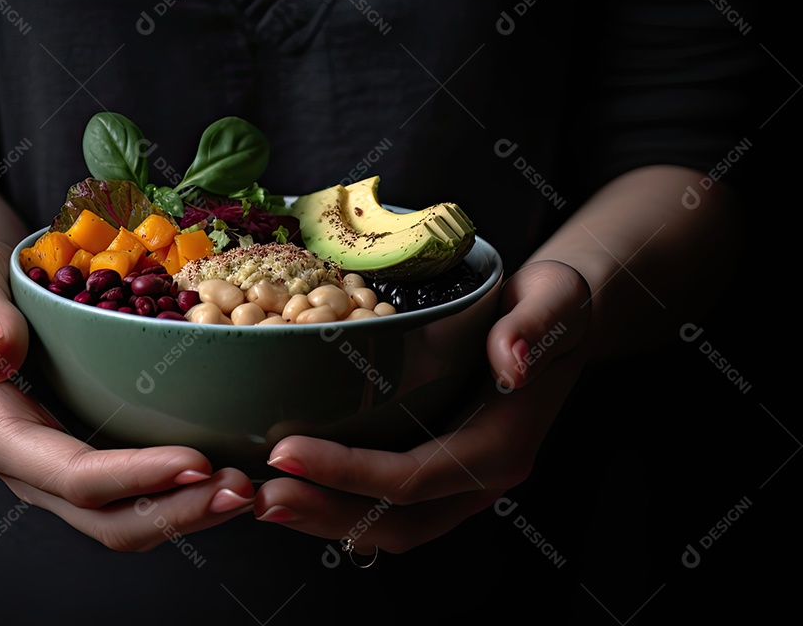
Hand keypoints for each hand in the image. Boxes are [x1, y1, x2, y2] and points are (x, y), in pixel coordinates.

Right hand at [0, 235, 255, 550]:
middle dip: (177, 512)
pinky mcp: (83, 453)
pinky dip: (181, 492)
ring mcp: (55, 466)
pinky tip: (226, 470)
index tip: (198, 462)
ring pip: (123, 518)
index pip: (72, 475)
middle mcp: (26, 465)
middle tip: (243, 489)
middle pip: (106, 517)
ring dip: (187, 512)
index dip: (136, 477)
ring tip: (245, 490)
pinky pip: (134, 493)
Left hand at [253, 260, 590, 553]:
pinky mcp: (445, 471)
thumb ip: (534, 328)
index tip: (286, 450)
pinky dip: (345, 506)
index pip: (415, 476)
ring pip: (392, 525)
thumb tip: (512, 358)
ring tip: (268, 500)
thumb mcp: (554, 301)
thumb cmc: (555, 308)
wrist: (565, 323)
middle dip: (325, 513)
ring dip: (328, 520)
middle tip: (262, 496)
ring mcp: (464, 482)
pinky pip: (394, 508)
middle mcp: (483, 477)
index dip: (348, 472)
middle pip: (397, 520)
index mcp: (503, 445)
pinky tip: (302, 486)